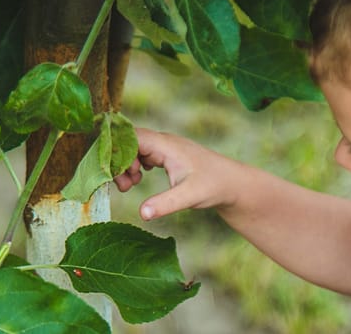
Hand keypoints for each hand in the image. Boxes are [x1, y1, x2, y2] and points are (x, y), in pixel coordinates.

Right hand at [114, 128, 240, 219]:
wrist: (233, 184)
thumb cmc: (214, 186)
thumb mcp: (189, 196)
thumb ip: (165, 204)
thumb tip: (142, 213)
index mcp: (166, 145)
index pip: (131, 137)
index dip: (118, 152)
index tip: (117, 174)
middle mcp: (163, 143)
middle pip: (129, 143)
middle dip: (119, 162)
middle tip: (123, 186)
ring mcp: (165, 148)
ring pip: (134, 149)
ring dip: (125, 165)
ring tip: (130, 186)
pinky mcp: (166, 156)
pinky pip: (141, 155)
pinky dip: (134, 166)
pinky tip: (137, 181)